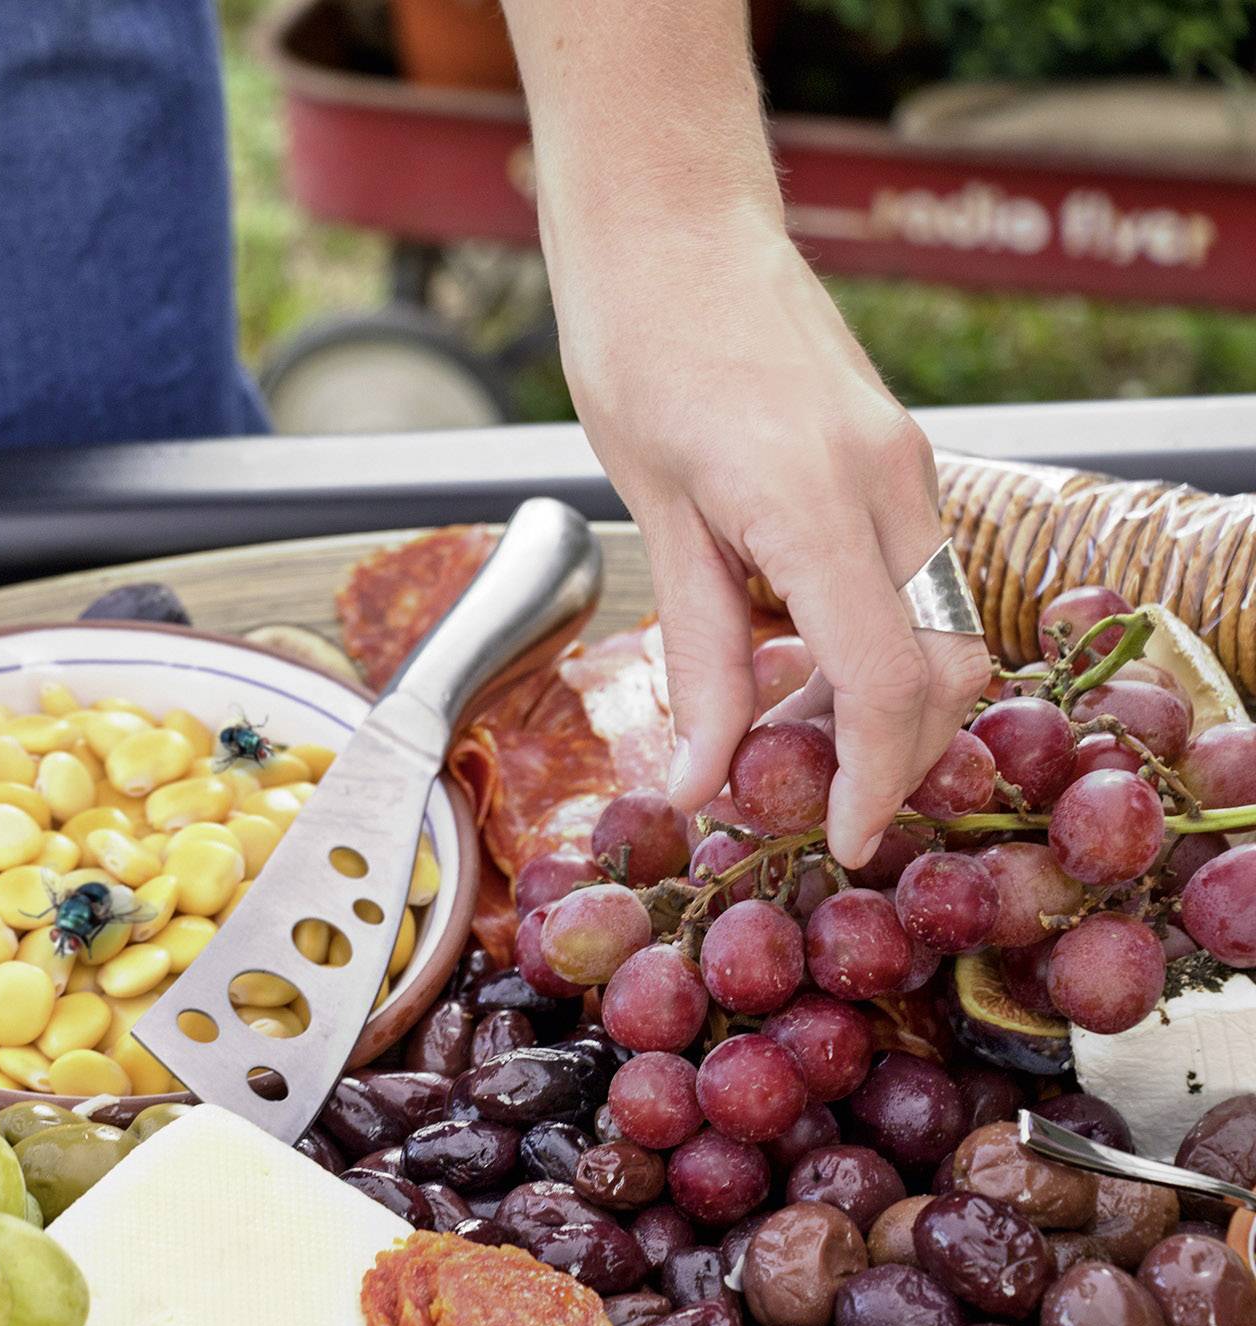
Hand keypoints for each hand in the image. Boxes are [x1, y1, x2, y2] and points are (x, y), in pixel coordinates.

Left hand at [555, 220, 992, 864]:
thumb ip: (696, 655)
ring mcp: (906, 462)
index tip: (847, 840)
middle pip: (943, 665)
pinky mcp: (897, 451)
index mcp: (817, 503)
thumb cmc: (640, 352)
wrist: (673, 228)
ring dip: (889, 695)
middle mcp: (889, 483)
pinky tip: (799, 649)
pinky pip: (916, 571)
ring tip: (794, 730)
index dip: (876, 780)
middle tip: (814, 799)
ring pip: (942, 621)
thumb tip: (701, 778)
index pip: (890, 683)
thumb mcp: (655, 516)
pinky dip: (880, 632)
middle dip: (896, 750)